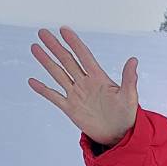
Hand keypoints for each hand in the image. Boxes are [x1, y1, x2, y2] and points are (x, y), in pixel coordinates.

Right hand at [28, 26, 138, 146]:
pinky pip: (54, 97)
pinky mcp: (70, 108)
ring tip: (35, 48)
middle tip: (43, 33)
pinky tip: (32, 81)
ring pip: (58, 74)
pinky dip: (43, 89)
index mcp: (99, 77)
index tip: (64, 29)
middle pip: (67, 60)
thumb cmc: (126, 115)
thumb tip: (133, 60)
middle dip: (55, 46)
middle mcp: (85, 83)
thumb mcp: (129, 96)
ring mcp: (76, 95)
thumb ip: (129, 79)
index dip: (74, 42)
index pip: (83, 55)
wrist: (118, 135)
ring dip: (46, 61)